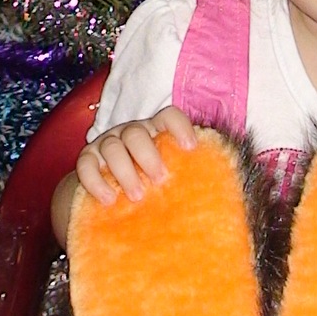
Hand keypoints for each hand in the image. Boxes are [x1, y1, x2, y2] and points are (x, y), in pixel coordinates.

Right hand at [74, 106, 197, 203]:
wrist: (108, 192)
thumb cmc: (148, 183)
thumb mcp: (170, 178)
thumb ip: (191, 179)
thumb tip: (230, 195)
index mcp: (154, 132)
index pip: (169, 116)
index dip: (180, 127)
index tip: (191, 148)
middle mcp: (130, 133)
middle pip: (138, 133)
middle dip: (149, 156)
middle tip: (160, 180)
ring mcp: (106, 144)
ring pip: (112, 147)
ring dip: (125, 172)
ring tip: (137, 196)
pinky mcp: (86, 160)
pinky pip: (86, 164)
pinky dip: (96, 181)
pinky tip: (108, 199)